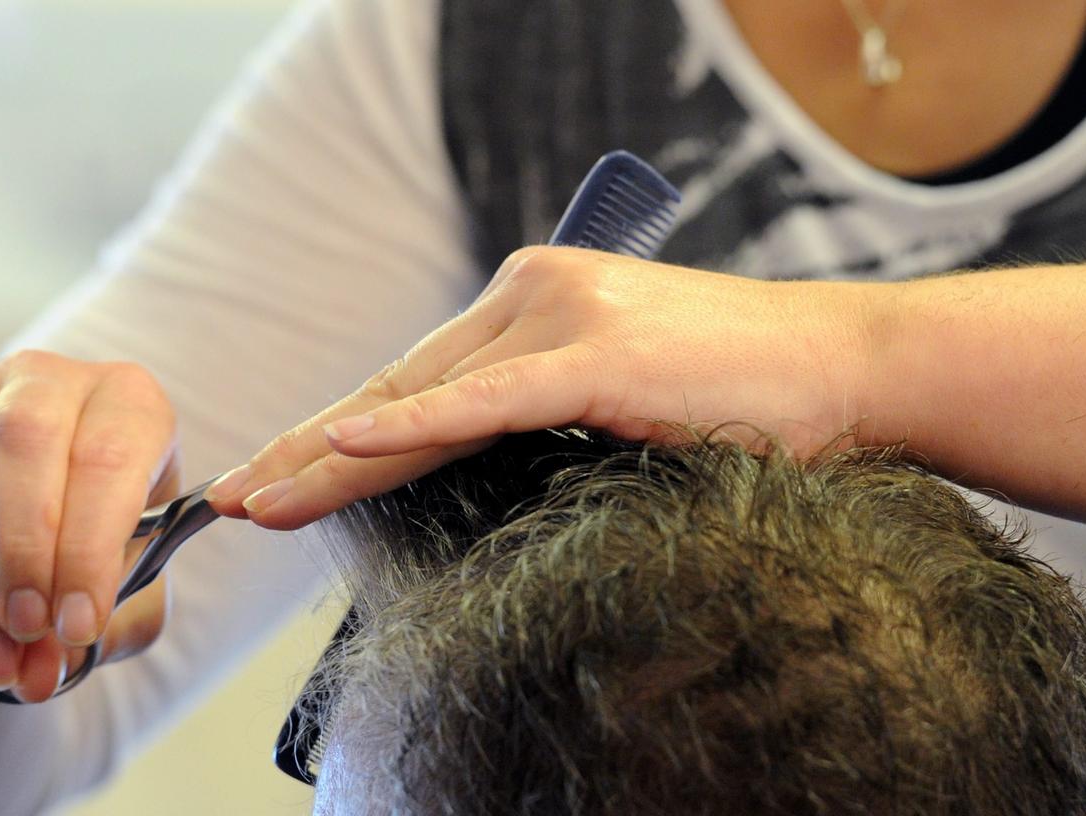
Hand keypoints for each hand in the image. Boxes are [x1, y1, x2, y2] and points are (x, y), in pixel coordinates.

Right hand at [0, 325, 178, 701]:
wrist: (11, 569)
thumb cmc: (81, 564)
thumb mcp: (122, 599)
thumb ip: (109, 627)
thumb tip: (55, 661)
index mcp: (133, 410)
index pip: (112, 460)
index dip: (89, 550)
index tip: (73, 628)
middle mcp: (55, 384)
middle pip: (33, 444)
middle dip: (28, 556)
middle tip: (27, 632)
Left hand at [205, 246, 873, 529]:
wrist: (850, 364)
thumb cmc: (745, 396)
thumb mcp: (622, 397)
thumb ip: (546, 414)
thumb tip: (485, 472)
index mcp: (532, 305)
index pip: (414, 380)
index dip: (337, 435)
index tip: (277, 477)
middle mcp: (533, 294)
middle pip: (399, 387)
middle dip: (310, 451)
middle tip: (235, 498)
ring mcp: (563, 317)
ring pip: (424, 397)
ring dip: (333, 455)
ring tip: (261, 500)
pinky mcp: (598, 354)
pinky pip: (487, 399)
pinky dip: (411, 427)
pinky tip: (343, 446)